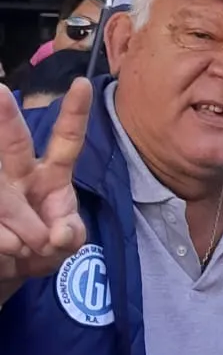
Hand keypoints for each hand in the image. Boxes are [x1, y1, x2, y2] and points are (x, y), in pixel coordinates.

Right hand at [0, 80, 91, 290]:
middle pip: (14, 144)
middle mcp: (19, 173)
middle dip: (6, 119)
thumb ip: (70, 237)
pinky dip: (4, 244)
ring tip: (24, 248)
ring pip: (3, 197)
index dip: (74, 114)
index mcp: (51, 174)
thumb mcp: (65, 246)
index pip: (66, 140)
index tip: (82, 84)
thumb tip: (58, 233)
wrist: (6, 271)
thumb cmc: (41, 248)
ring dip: (18, 225)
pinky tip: (8, 252)